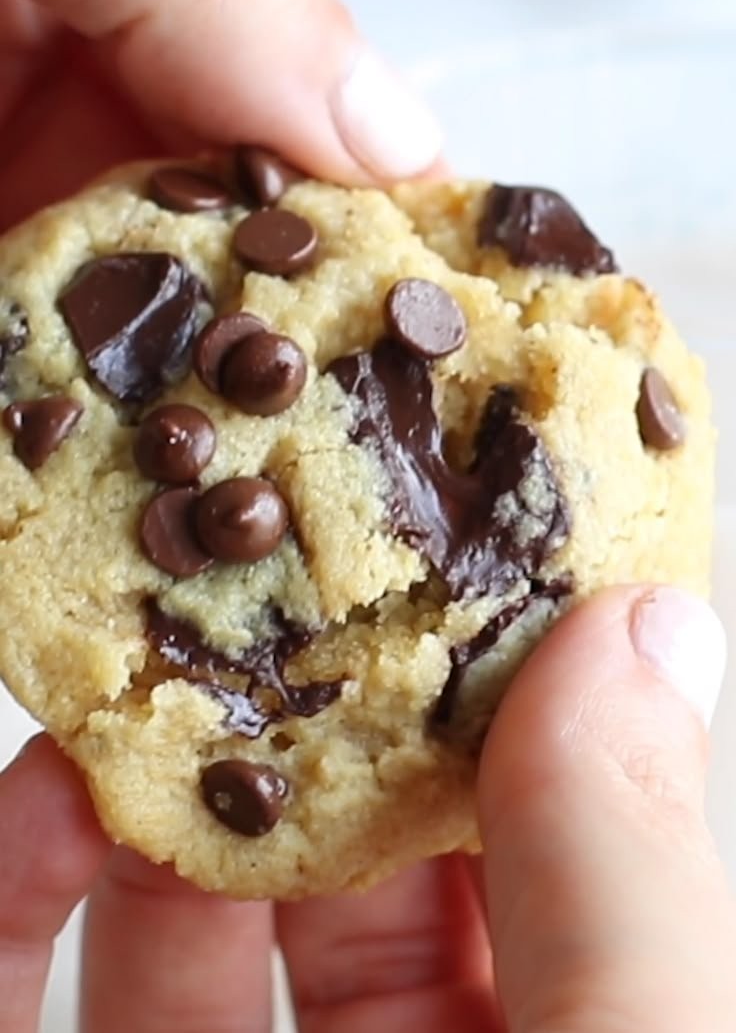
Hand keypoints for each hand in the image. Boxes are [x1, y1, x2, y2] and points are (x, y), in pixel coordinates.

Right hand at [0, 584, 732, 1031]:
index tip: (440, 522)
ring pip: (192, 909)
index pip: (540, 826)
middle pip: (350, 850)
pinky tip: (37, 792)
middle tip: (252, 549)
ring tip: (129, 636)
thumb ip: (629, 883)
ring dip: (150, 765)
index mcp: (574, 1029)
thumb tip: (643, 633)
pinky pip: (41, 999)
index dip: (491, 672)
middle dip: (291, 695)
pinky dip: (23, 887)